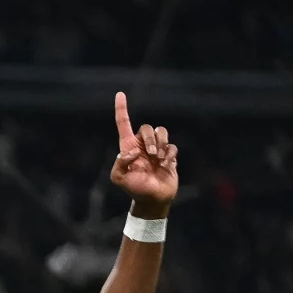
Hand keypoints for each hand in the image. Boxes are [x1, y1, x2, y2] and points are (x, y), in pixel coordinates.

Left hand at [109, 92, 177, 210]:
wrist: (152, 199)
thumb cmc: (134, 189)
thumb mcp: (119, 178)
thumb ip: (120, 163)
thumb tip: (132, 151)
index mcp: (127, 147)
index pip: (123, 124)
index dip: (122, 109)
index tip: (120, 94)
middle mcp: (141, 145)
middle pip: (147, 127)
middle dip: (150, 139)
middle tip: (150, 154)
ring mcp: (156, 149)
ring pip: (162, 132)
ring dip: (161, 144)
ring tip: (158, 159)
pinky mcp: (169, 154)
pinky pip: (172, 146)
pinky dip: (169, 154)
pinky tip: (165, 165)